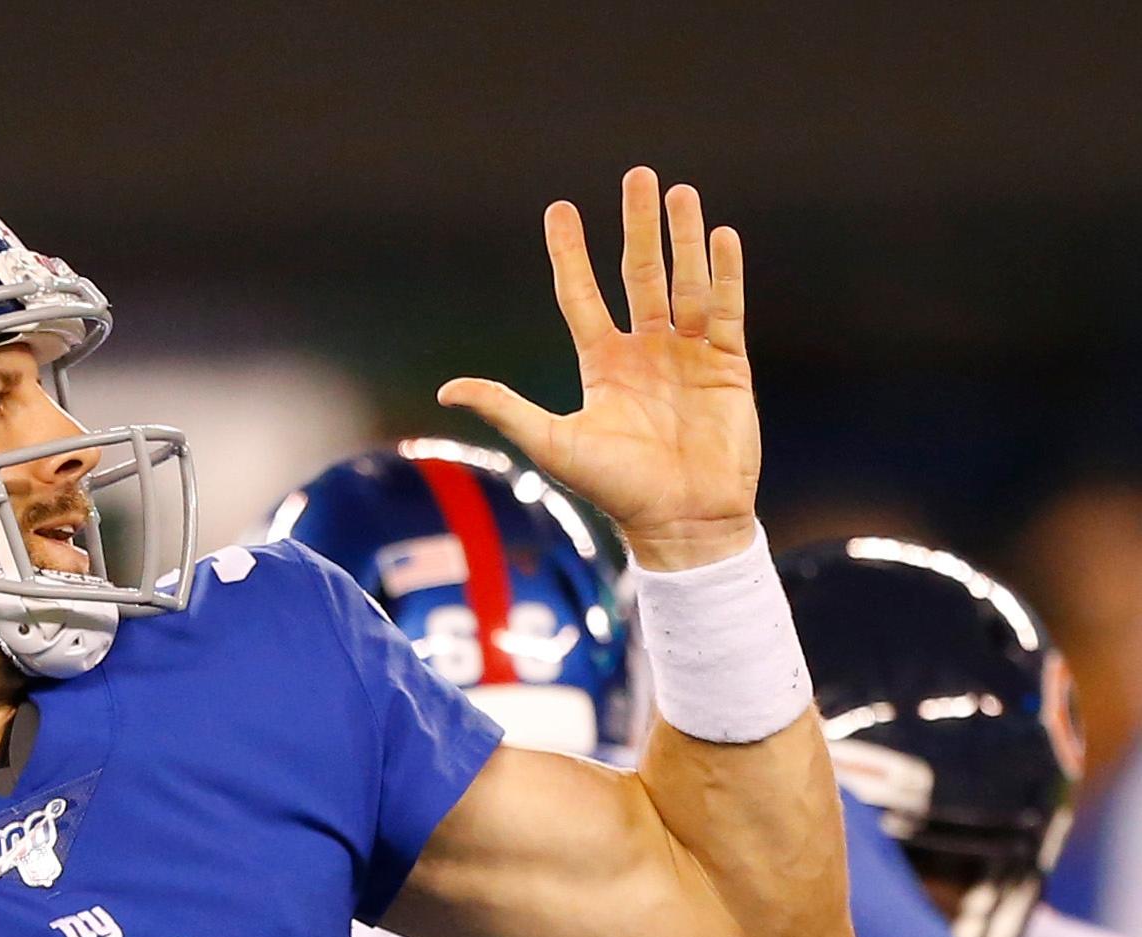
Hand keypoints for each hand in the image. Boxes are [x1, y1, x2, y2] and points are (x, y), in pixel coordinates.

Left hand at [440, 167, 758, 570]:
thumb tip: (448, 390)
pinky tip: (721, 234)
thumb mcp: (551, 443)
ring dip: (682, 237)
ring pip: (684, 281)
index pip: (580, 295)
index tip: (560, 209)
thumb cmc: (615, 489)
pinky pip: (726, 308)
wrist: (680, 521)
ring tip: (678, 191)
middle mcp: (644, 351)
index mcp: (602, 364)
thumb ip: (505, 408)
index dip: (570, 254)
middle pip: (639, 273)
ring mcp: (687, 354)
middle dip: (637, 226)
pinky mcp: (728, 365)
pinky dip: (724, 272)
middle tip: (636, 175)